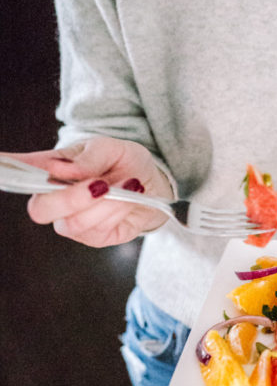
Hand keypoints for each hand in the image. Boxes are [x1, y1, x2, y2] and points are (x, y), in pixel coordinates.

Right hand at [10, 137, 173, 247]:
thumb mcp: (111, 148)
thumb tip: (62, 169)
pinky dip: (119, 211)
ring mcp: (71, 221)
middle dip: (72, 198)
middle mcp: (53, 198)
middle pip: (40, 210)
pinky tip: (130, 197)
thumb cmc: (123, 161)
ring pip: (77, 222)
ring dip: (108, 203)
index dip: (8, 168)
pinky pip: (100, 230)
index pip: (19, 171)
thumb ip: (88, 157)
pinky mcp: (94, 238)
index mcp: (50, 169)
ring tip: (127, 184)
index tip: (3, 161)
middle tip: (100, 183)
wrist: (153, 183)